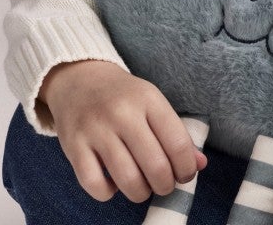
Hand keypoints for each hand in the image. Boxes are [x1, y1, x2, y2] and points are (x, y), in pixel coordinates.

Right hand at [39, 60, 207, 202]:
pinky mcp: (72, 146)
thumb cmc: (124, 96)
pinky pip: (95, 184)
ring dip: (141, 193)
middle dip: (166, 185)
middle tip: (165, 185)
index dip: (187, 168)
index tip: (185, 175)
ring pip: (128, 179)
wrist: (79, 79)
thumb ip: (177, 134)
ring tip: (143, 188)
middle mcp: (123, 114)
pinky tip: (114, 185)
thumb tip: (200, 165)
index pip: (178, 143)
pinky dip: (108, 193)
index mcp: (149, 100)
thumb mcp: (154, 104)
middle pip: (156, 166)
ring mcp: (95, 130)